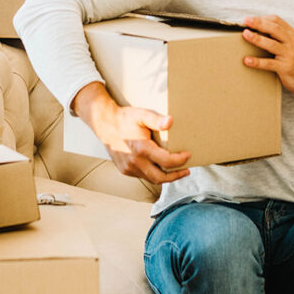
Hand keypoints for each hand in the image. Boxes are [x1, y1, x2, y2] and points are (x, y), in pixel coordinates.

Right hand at [73, 82, 190, 183]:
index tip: (188, 155)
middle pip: (160, 178)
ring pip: (151, 179)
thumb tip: (171, 122)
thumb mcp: (142, 115)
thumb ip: (157, 120)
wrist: (105, 124)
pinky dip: (154, 174)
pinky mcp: (125, 170)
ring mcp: (128, 168)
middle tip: (186, 170)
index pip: (166, 161)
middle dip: (175, 176)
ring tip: (177, 170)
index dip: (180, 160)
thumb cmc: (125, 118)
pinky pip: (143, 176)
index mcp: (141, 149)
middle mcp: (134, 162)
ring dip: (165, 176)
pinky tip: (160, 167)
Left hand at [241, 15, 293, 97]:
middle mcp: (292, 42)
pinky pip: (269, 63)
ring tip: (245, 35)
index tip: (249, 19)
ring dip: (257, 38)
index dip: (262, 18)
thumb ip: (279, 36)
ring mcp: (289, 54)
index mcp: (292, 34)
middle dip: (258, 23)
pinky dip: (257, 62)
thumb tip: (257, 29)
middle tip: (245, 21)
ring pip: (272, 44)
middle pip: (274, 29)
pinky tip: (247, 60)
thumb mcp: (291, 44)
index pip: (277, 21)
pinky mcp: (286, 67)